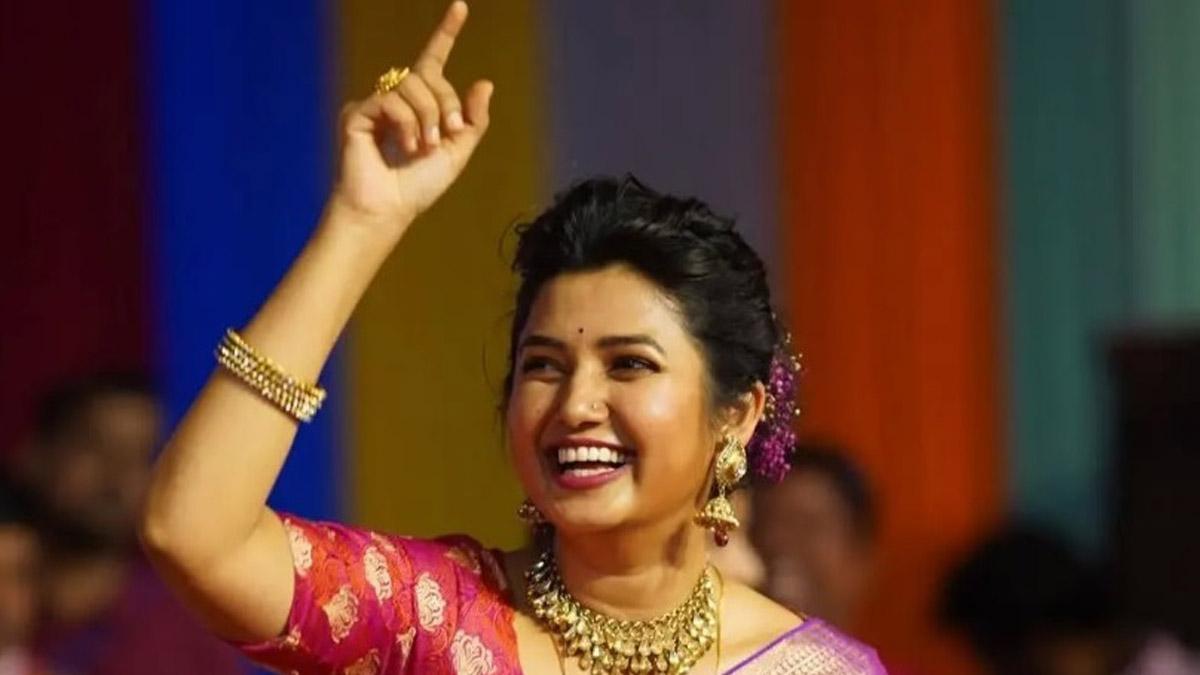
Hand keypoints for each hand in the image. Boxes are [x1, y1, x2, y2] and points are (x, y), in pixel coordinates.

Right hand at [329, 1, 491, 240]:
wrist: (389, 210)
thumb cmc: (418, 187)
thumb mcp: (457, 152)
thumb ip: (472, 120)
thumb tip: (484, 82)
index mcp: (420, 106)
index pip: (433, 62)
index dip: (446, 34)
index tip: (461, 7)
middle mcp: (396, 99)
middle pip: (428, 75)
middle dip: (446, 103)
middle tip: (448, 134)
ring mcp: (375, 104)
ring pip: (411, 84)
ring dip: (427, 116)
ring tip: (423, 147)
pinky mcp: (358, 113)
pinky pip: (391, 99)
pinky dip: (406, 123)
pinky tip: (405, 148)